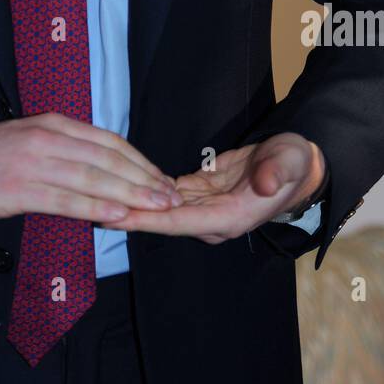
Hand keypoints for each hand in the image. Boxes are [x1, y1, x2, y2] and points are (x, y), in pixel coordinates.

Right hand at [0, 113, 184, 224]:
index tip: (162, 178)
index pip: (108, 141)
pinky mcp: (19, 188)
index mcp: (51, 124)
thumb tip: (97, 173)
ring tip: (158, 208)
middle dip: (145, 178)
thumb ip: (60, 152)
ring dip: (131, 194)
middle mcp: (48, 137)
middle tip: (172, 197)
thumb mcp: (25, 142)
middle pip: (109, 157)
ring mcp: (34, 162)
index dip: (140, 160)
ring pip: (94, 178)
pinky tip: (118, 217)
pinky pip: (66, 200)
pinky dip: (96, 208)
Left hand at [101, 133, 325, 243]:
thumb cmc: (294, 163)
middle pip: (159, 219)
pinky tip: (115, 186)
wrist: (296, 163)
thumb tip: (264, 183)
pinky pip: (163, 195)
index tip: (115, 216)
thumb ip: (276, 172)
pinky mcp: (197, 193)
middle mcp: (211, 219)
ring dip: (128, 204)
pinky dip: (140, 191)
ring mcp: (202, 208)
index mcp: (229, 217)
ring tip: (91, 196)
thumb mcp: (291, 162)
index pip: (178, 221)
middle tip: (87, 207)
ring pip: (158, 209)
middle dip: (126, 214)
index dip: (145, 219)